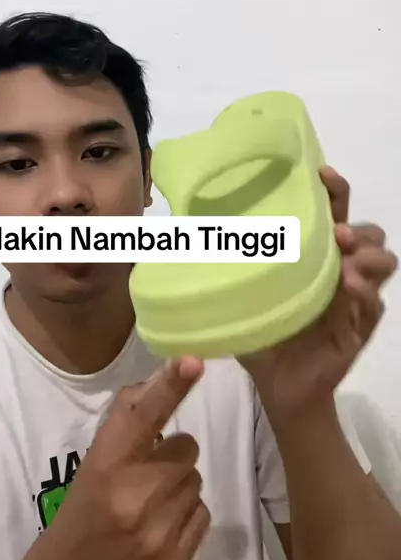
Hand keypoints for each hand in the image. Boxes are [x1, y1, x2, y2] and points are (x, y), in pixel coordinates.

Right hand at [39, 357, 208, 559]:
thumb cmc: (85, 505)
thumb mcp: (95, 458)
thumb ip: (129, 420)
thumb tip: (166, 377)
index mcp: (106, 465)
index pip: (143, 416)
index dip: (170, 386)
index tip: (192, 361)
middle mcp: (132, 497)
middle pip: (187, 449)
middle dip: (172, 456)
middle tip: (147, 473)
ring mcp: (156, 534)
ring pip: (196, 482)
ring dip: (179, 485)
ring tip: (151, 502)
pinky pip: (203, 514)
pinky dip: (187, 515)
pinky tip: (160, 526)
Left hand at [239, 167, 397, 420]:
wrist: (277, 386)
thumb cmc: (261, 334)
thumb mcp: (240, 296)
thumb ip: (222, 267)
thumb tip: (178, 234)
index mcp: (313, 257)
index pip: (334, 213)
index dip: (334, 190)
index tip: (321, 174)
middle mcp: (340, 271)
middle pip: (369, 233)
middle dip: (357, 225)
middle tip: (337, 232)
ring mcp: (354, 300)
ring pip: (383, 263)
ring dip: (368, 255)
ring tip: (346, 260)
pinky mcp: (358, 329)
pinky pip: (374, 306)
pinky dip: (365, 293)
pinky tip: (349, 287)